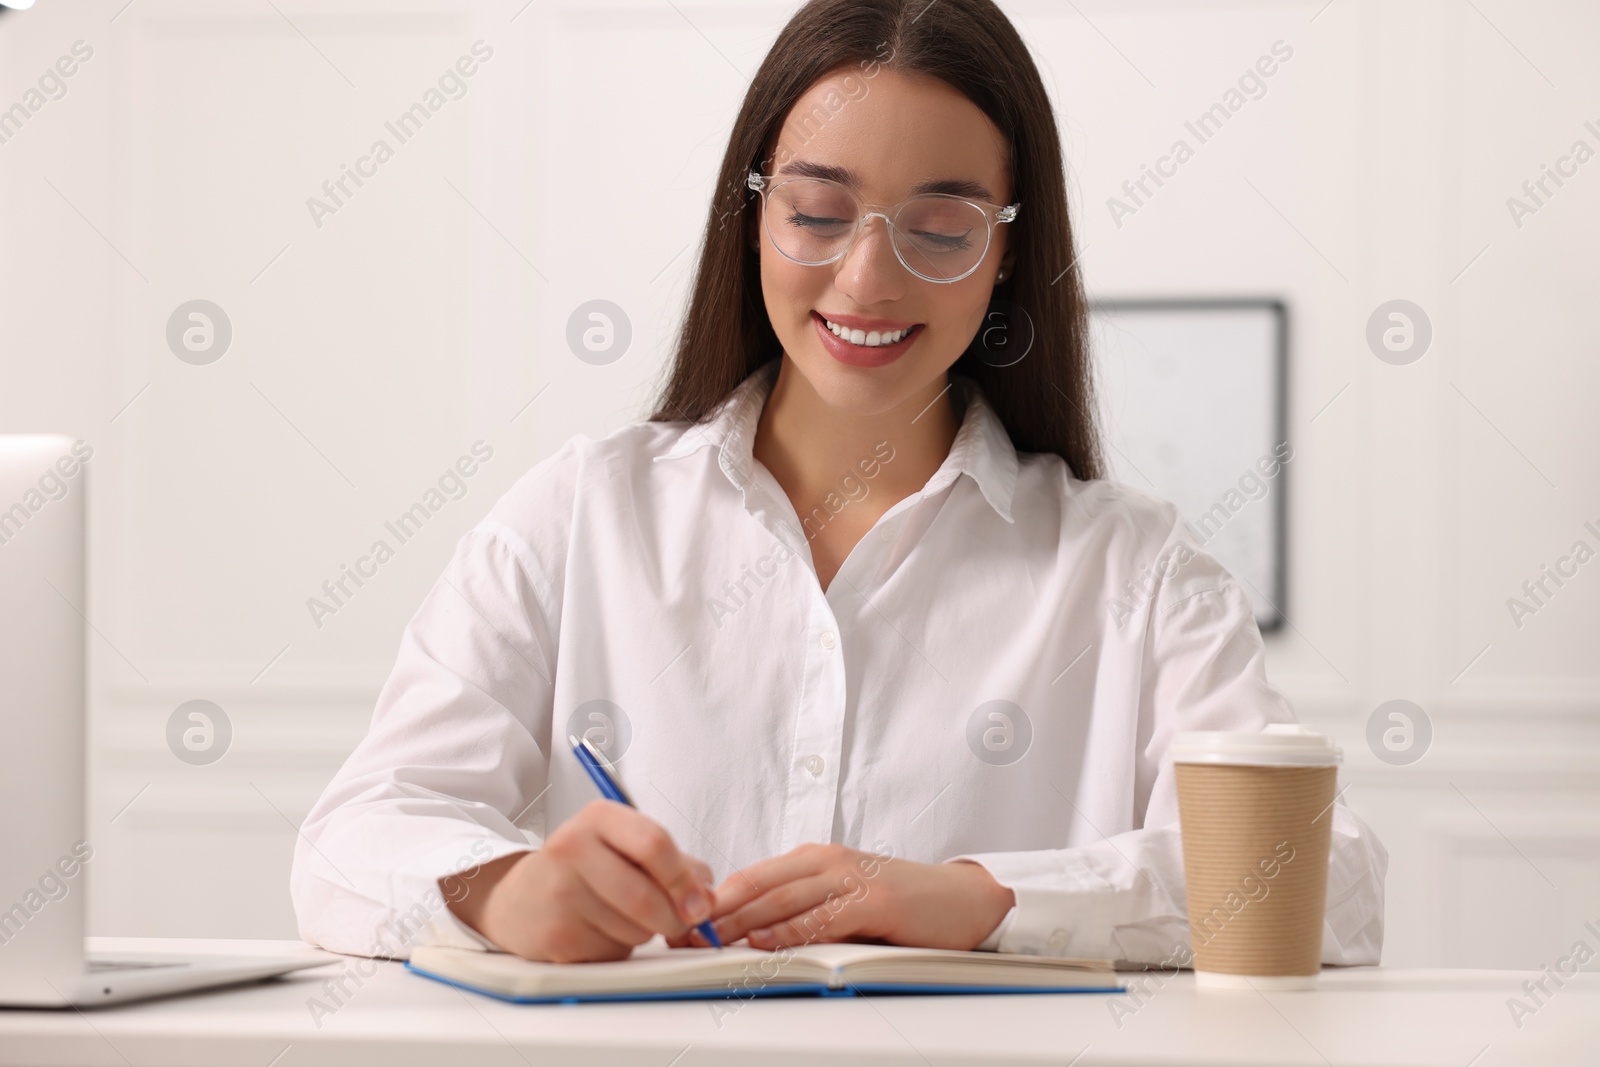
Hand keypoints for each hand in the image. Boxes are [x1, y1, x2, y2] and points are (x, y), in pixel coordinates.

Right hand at [441, 799, 714, 961]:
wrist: (520, 898)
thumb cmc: (587, 870)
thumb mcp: (625, 847)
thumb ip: (675, 864)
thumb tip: (707, 898)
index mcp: (599, 817)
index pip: (654, 843)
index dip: (685, 879)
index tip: (701, 903)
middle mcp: (573, 847)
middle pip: (647, 895)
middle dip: (674, 918)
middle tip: (679, 923)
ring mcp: (560, 892)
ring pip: (635, 929)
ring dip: (646, 933)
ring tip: (623, 917)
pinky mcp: (556, 934)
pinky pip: (613, 951)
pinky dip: (620, 949)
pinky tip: (600, 932)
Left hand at [686, 843, 1014, 951]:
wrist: (963, 899)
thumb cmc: (901, 902)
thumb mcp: (841, 899)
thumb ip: (800, 910)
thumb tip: (745, 936)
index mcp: (812, 858)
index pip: (749, 878)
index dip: (710, 900)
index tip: (678, 921)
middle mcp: (825, 861)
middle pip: (756, 886)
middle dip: (713, 912)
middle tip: (678, 933)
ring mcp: (850, 878)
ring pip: (782, 899)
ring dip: (740, 922)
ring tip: (706, 940)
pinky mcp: (874, 900)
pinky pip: (822, 916)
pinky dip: (790, 931)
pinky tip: (765, 942)